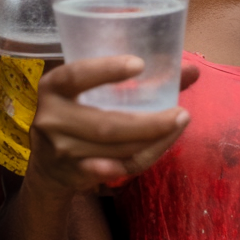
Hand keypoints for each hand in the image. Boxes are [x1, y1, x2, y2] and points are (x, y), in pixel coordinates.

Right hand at [27, 56, 197, 195]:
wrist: (47, 166)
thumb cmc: (79, 112)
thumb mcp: (92, 90)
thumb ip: (137, 78)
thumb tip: (192, 70)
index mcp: (53, 87)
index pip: (76, 75)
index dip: (106, 70)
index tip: (140, 64)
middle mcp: (52, 119)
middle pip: (105, 124)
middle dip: (148, 123)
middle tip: (181, 114)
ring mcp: (62, 151)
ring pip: (116, 150)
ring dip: (153, 140)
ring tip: (178, 125)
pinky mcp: (75, 174)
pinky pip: (118, 168)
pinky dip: (142, 159)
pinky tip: (160, 147)